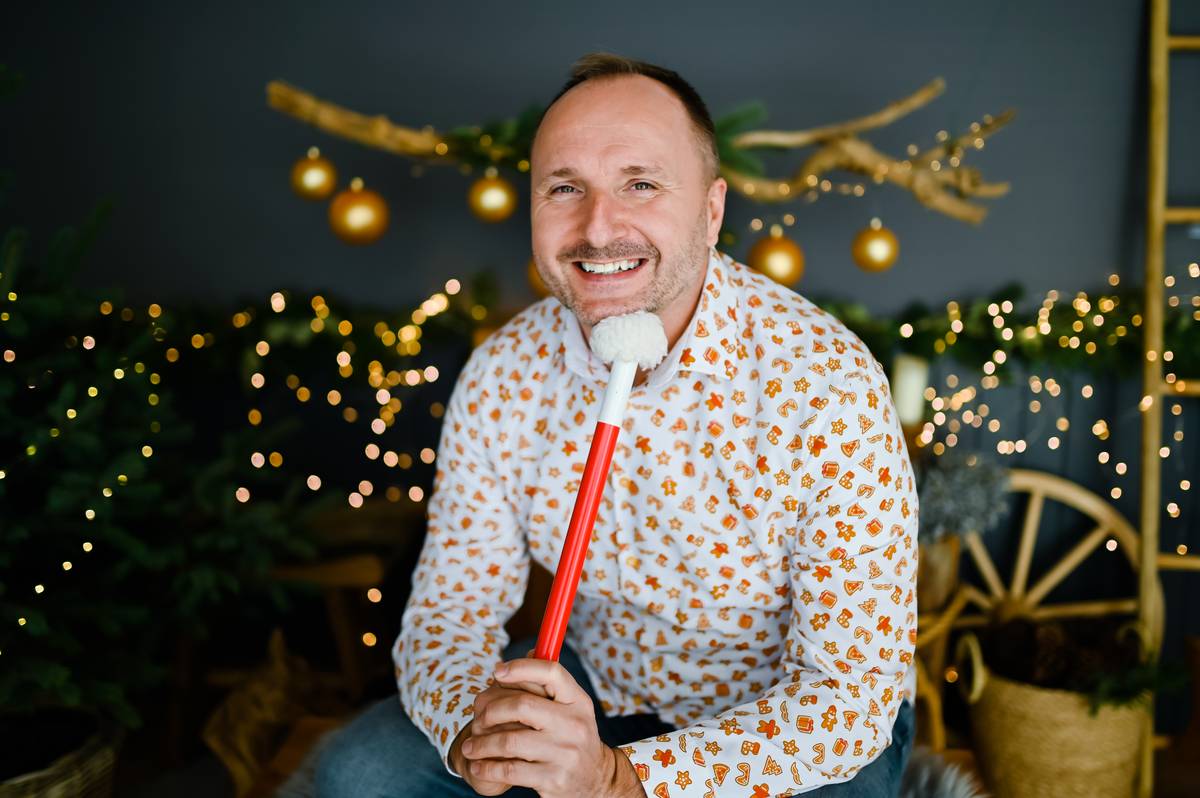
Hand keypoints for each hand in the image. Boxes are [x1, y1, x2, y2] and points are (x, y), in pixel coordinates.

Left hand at [458, 656, 645, 797]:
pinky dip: (488, 768)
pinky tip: (479, 767)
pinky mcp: (553, 779)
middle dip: (491, 711)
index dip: (521, 667)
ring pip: (509, 741)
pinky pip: (510, 770)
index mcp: (578, 701)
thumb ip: (549, 684)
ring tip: (469, 748)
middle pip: (522, 705)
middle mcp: (575, 725)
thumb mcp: (570, 708)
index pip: (551, 672)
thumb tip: (531, 649)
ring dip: (482, 744)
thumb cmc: (571, 736)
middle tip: (477, 719)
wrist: (594, 781)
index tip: (496, 671)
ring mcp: (565, 753)